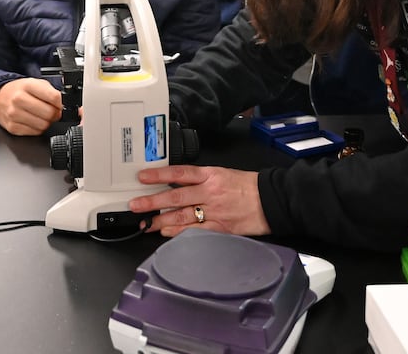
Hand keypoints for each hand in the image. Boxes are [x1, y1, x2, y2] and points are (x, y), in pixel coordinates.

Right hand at [0, 78, 61, 135]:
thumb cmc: (18, 91)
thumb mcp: (35, 83)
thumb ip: (51, 91)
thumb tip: (65, 103)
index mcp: (27, 85)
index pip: (54, 97)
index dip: (62, 103)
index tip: (62, 105)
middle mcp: (19, 99)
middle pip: (50, 113)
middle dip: (55, 114)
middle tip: (52, 111)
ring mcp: (14, 114)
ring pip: (43, 125)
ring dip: (46, 122)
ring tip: (41, 115)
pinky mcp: (13, 127)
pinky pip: (35, 133)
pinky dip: (38, 128)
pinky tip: (33, 120)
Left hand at [127, 165, 268, 237]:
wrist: (272, 200)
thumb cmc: (248, 186)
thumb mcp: (222, 174)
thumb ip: (200, 179)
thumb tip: (176, 184)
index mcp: (210, 175)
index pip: (179, 173)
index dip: (159, 175)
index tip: (142, 177)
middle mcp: (210, 193)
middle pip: (176, 197)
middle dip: (153, 202)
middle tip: (136, 205)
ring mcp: (215, 212)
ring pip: (182, 217)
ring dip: (162, 221)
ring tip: (147, 223)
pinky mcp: (221, 228)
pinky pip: (196, 232)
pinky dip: (180, 234)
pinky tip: (167, 234)